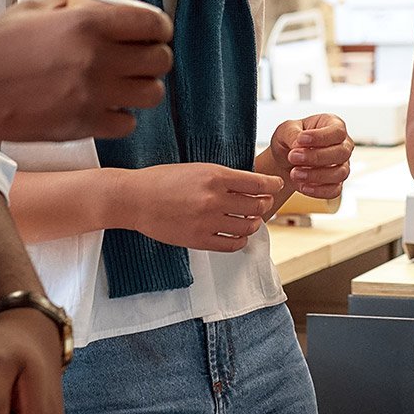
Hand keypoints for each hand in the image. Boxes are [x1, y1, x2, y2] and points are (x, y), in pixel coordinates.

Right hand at [0, 0, 172, 141]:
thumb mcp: (34, 9)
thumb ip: (74, 6)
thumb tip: (102, 5)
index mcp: (87, 23)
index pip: (152, 23)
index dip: (158, 27)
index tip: (153, 31)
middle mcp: (98, 59)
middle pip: (160, 60)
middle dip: (155, 56)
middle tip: (140, 57)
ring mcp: (93, 96)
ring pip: (152, 94)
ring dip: (143, 87)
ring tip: (125, 84)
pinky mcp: (83, 126)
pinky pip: (127, 123)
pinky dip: (121, 115)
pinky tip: (104, 106)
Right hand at [126, 163, 283, 249]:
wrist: (136, 198)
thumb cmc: (164, 179)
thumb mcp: (198, 169)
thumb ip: (225, 178)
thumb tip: (253, 185)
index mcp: (215, 176)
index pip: (258, 183)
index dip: (272, 185)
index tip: (276, 185)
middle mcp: (214, 199)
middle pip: (257, 206)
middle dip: (264, 204)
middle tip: (263, 203)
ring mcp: (207, 222)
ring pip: (247, 227)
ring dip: (253, 223)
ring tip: (250, 219)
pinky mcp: (199, 240)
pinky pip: (232, 244)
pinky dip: (240, 240)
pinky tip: (238, 235)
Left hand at [266, 114, 354, 198]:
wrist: (284, 159)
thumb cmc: (289, 139)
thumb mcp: (285, 130)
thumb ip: (291, 134)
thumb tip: (299, 143)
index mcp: (333, 125)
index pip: (338, 131)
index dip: (321, 137)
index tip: (300, 140)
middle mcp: (343, 145)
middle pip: (342, 153)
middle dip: (316, 157)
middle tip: (293, 157)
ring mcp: (342, 165)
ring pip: (340, 173)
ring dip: (316, 175)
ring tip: (294, 173)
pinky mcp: (336, 183)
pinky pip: (335, 190)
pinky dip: (318, 191)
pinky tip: (302, 186)